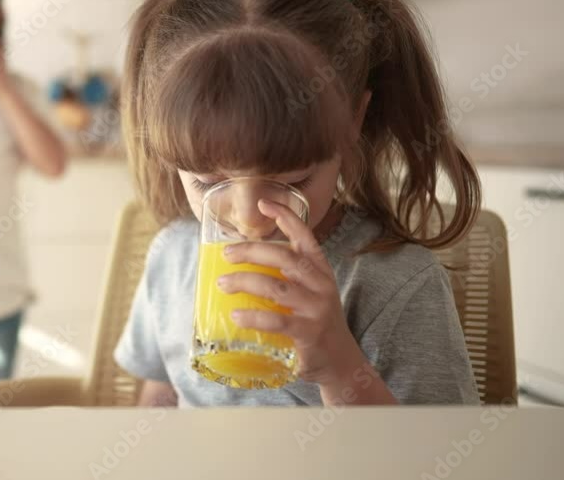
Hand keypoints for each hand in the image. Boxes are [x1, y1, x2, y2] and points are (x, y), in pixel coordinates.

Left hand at [218, 199, 366, 385]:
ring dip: (245, 282)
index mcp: (320, 271)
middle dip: (252, 251)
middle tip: (227, 254)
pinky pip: (277, 321)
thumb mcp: (308, 293)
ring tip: (222, 284)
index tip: (264, 203)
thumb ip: (285, 277)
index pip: (305, 237)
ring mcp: (316, 309)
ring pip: (276, 287)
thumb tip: (240, 266)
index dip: (286, 217)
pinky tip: (236, 315)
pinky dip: (253, 317)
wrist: (340, 361)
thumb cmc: (315, 323)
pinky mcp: (309, 332)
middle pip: (284, 258)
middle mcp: (321, 285)